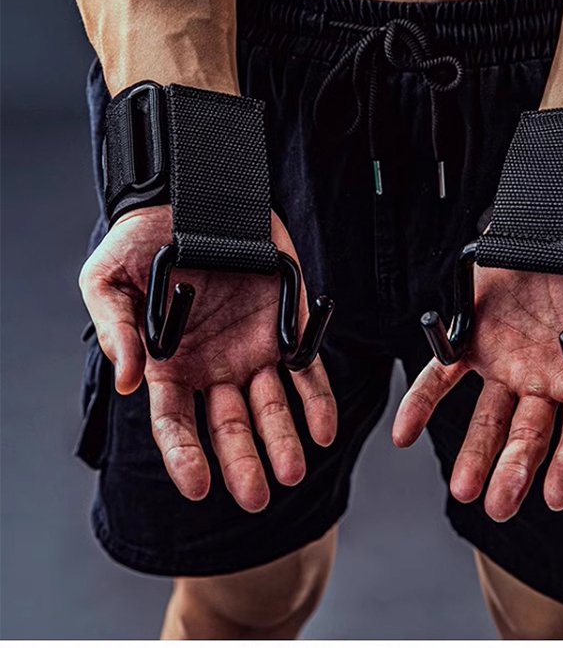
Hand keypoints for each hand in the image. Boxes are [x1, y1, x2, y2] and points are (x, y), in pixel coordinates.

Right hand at [79, 205, 335, 511]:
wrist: (195, 196)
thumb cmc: (143, 240)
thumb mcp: (109, 278)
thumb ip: (117, 328)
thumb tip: (125, 381)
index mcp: (170, 365)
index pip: (176, 423)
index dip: (185, 455)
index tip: (199, 485)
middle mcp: (214, 367)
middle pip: (229, 425)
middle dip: (243, 462)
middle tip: (258, 495)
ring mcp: (254, 350)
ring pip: (272, 407)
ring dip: (285, 439)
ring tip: (295, 468)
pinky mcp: (289, 327)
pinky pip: (307, 370)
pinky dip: (317, 400)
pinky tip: (324, 429)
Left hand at [393, 221, 562, 520]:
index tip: (555, 495)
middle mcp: (545, 381)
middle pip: (529, 435)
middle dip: (515, 470)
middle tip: (497, 504)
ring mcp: (506, 364)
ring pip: (486, 417)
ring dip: (473, 452)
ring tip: (462, 488)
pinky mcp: (472, 340)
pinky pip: (442, 375)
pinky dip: (421, 402)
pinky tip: (404, 432)